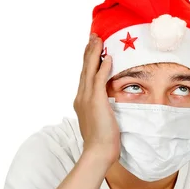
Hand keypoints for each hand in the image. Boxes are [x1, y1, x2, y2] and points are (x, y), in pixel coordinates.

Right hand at [73, 33, 119, 165]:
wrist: (98, 151)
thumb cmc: (101, 140)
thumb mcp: (100, 120)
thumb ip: (101, 108)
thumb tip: (106, 104)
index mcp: (81, 101)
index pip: (85, 76)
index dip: (88, 60)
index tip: (92, 48)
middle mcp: (81, 97)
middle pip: (85, 69)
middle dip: (89, 51)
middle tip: (93, 37)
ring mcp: (87, 98)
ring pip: (89, 70)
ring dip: (94, 53)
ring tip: (98, 40)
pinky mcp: (96, 101)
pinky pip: (99, 79)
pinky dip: (103, 67)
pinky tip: (107, 57)